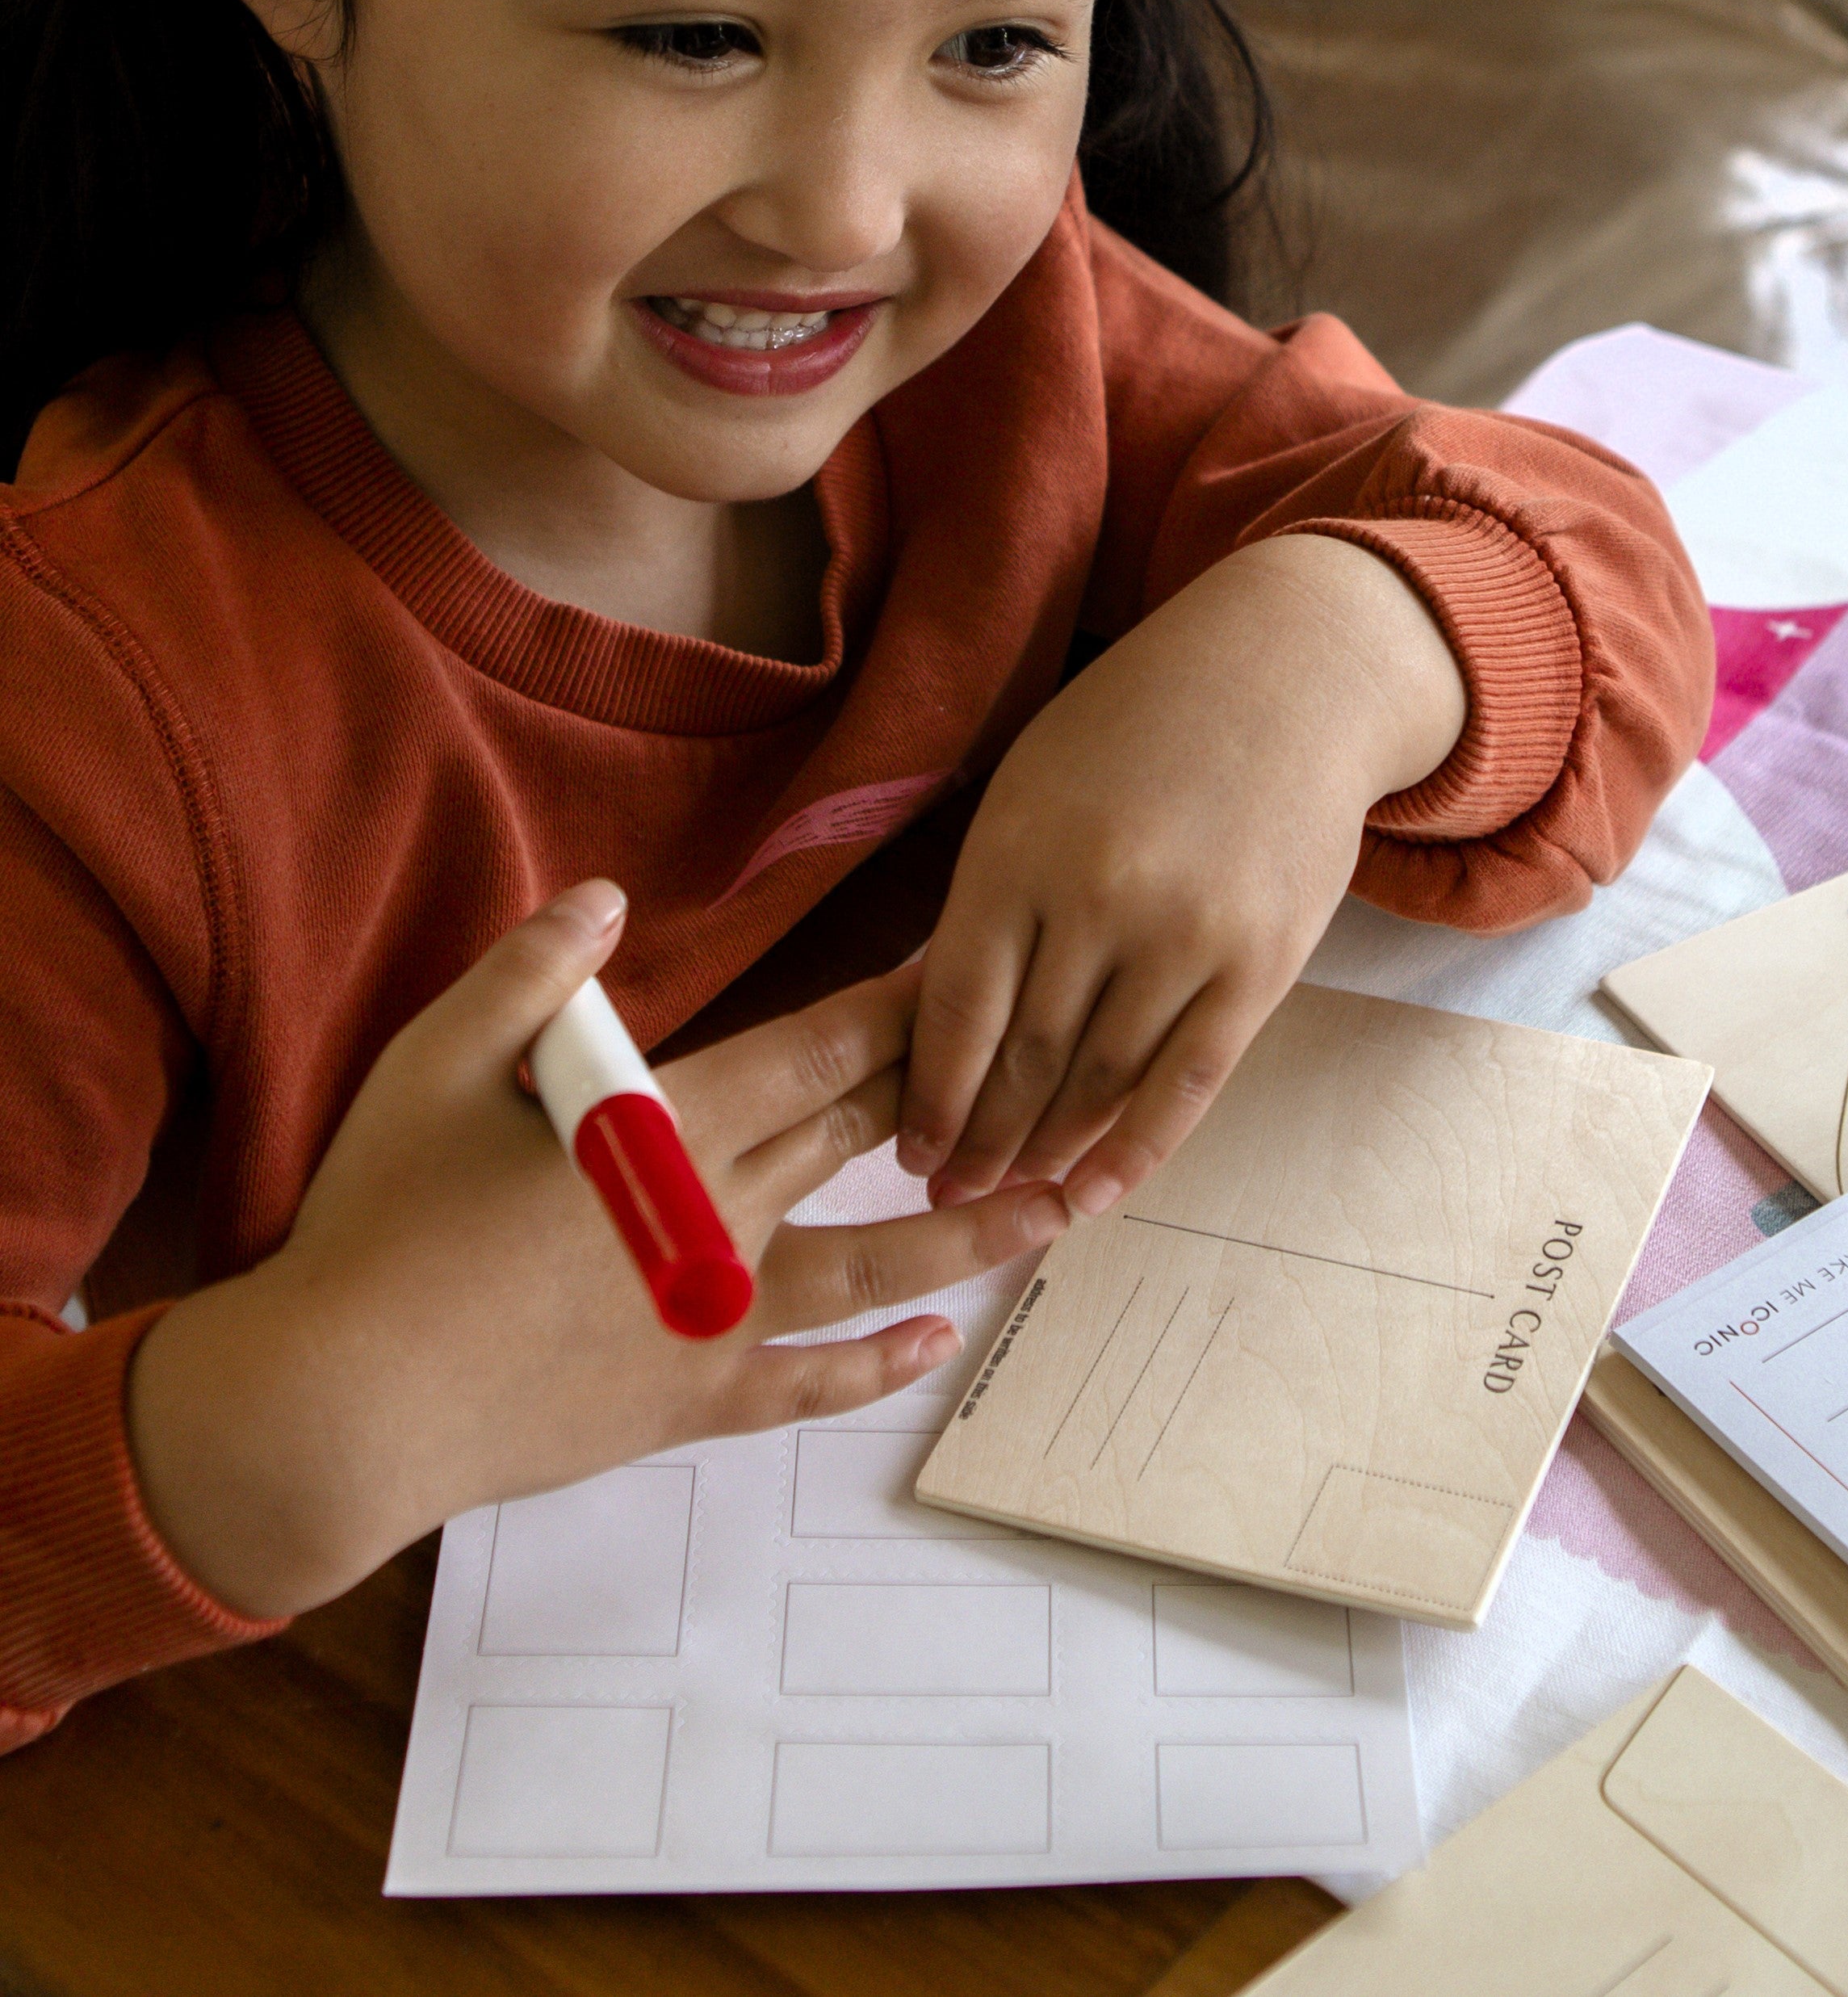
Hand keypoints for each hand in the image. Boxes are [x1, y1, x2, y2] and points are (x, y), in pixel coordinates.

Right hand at [128, 880, 1068, 1621]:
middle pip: (865, 1133)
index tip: (977, 964)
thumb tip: (603, 894)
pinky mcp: (689, 1401)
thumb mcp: (434, 1067)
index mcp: (673, 1125)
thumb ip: (531, 975)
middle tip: (1043, 1054)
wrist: (333, 1410)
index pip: (825, 1048)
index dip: (906, 1003)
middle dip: (957, 1086)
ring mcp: (716, 1317)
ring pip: (878, 1261)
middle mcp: (722, 1216)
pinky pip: (808, 1383)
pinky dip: (878, 1364)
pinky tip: (940, 1341)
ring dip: (973, 1230)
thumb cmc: (378, 1227)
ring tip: (1057, 1204)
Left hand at [897, 533, 1465, 1217]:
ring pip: (1100, 1081)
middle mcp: (1099, 900)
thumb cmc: (1142, 727)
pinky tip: (1097, 1191)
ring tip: (1018, 1193)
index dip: (929, 1098)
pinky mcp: (1260, 962)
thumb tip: (950, 1032)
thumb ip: (992, 899)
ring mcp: (1186, 936)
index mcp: (1020, 852)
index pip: (953, 1012)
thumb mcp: (1035, 786)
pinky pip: (1188, 1082)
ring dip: (1051, 1152)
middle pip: (1023, 1061)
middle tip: (952, 1194)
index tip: (910, 1152)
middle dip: (981, 1143)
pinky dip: (1137, 1148)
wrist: (1291, 674)